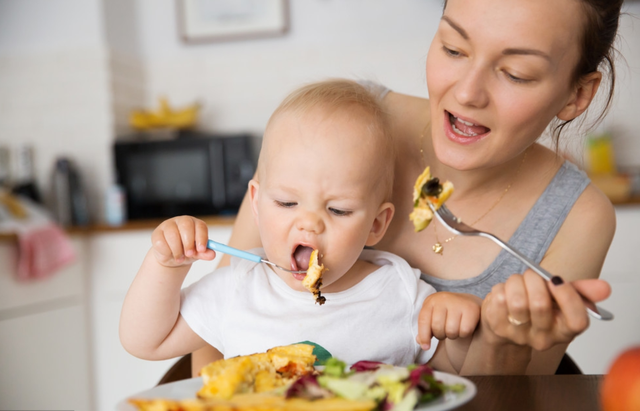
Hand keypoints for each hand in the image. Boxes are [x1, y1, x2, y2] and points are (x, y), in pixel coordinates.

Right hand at [150, 216, 215, 267]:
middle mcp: (182, 221)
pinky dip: (167, 251)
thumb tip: (212, 254)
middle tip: (190, 254)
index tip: (201, 249)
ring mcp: (168, 225)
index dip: (202, 238)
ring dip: (177, 250)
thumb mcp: (197, 253)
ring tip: (180, 259)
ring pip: (172, 234)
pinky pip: (161, 241)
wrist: (171, 257)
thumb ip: (204, 253)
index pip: (200, 226)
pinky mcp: (157, 233)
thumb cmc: (186, 251)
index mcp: (195, 224)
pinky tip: (170, 254)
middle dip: (188, 242)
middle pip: (186, 226)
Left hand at [417, 292, 481, 349]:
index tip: (426, 347)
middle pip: (437, 327)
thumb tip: (420, 342)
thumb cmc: (447, 313)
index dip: (423, 336)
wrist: (468, 302)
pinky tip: (464, 328)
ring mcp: (458, 302)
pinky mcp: (472, 309)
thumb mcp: (433, 316)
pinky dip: (464, 334)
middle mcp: (443, 299)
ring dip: (452, 335)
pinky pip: (464, 331)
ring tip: (454, 329)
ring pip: (451, 330)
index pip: (423, 320)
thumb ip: (426, 329)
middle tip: (445, 331)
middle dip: (441, 335)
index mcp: (431, 301)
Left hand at [481, 270, 611, 350]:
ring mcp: (518, 334)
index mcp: (564, 331)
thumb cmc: (536, 308)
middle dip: (534, 279)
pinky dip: (501, 287)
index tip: (557, 280)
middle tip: (531, 275)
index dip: (568, 297)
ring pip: (517, 300)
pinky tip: (505, 292)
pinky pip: (498, 298)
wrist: (506, 324)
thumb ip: (582, 291)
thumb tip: (604, 288)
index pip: (577, 321)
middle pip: (540, 304)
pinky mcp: (497, 326)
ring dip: (516, 282)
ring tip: (517, 282)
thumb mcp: (561, 298)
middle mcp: (543, 338)